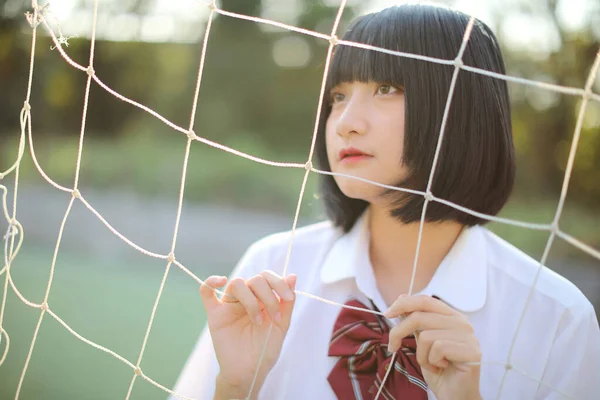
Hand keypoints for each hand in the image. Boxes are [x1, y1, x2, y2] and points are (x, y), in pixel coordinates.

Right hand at [200, 271, 296, 399]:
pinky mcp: (215, 314)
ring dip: (251, 300)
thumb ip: (287, 302)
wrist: (249, 372)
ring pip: (236, 283)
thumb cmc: (265, 350)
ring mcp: (229, 305)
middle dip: (268, 296)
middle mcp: (246, 298)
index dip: (278, 283)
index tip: (288, 298)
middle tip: (274, 318)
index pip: (267, 277)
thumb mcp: (282, 325)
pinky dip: (210, 282)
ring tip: (257, 321)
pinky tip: (221, 280)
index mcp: (262, 298)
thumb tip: (293, 276)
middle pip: (254, 279)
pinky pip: (206, 292)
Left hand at [384, 295, 481, 399]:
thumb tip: (401, 298)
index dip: (403, 304)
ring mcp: (468, 336)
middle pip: (419, 316)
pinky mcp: (471, 351)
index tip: (387, 314)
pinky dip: (432, 362)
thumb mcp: (422, 341)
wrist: (455, 396)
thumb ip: (415, 321)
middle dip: (399, 332)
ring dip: (421, 356)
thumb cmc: (439, 369)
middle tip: (392, 347)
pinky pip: (438, 348)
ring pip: (426, 336)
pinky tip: (442, 367)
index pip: (425, 300)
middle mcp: (462, 322)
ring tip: (432, 364)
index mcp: (451, 316)